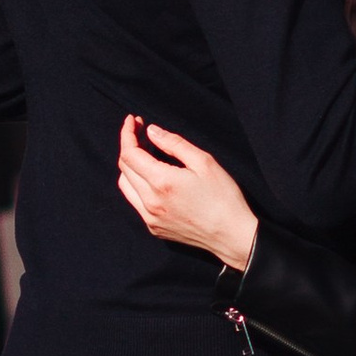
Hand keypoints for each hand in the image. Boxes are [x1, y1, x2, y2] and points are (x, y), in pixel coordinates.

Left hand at [117, 115, 259, 269]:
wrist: (231, 235)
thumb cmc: (223, 197)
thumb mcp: (204, 162)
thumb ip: (174, 144)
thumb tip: (151, 131)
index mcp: (161, 182)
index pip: (130, 154)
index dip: (127, 134)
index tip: (133, 120)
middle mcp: (149, 202)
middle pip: (124, 168)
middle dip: (129, 146)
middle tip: (142, 132)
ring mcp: (150, 217)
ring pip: (125, 186)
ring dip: (130, 167)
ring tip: (145, 154)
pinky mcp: (154, 228)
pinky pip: (135, 202)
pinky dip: (137, 185)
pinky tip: (152, 178)